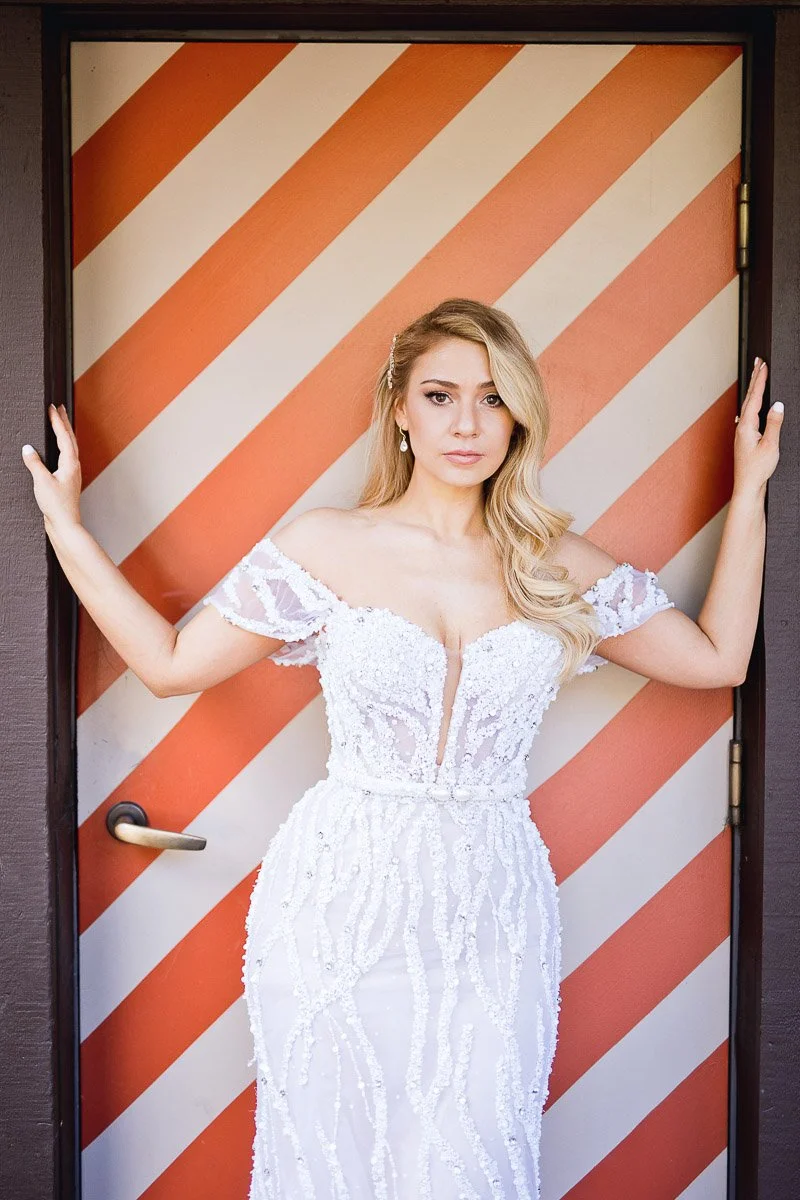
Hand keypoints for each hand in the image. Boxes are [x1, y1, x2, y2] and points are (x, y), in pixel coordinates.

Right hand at [21, 403, 82, 527]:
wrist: (65, 524)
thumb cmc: (57, 506)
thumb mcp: (41, 482)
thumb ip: (34, 463)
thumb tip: (28, 449)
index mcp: (70, 463)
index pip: (64, 436)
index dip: (57, 421)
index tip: (52, 407)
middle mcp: (74, 466)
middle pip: (70, 439)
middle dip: (64, 422)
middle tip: (60, 408)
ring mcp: (72, 473)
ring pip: (70, 447)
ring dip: (65, 433)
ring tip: (60, 423)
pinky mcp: (67, 480)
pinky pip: (66, 457)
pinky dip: (62, 446)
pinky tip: (57, 450)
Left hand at [733, 357, 782, 498]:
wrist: (748, 487)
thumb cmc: (758, 470)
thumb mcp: (771, 446)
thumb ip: (774, 424)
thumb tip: (777, 405)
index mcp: (747, 426)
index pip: (755, 397)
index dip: (760, 380)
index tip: (763, 365)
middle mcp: (741, 427)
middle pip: (749, 397)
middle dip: (755, 378)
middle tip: (758, 362)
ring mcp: (741, 432)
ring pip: (747, 404)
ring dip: (753, 389)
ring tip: (757, 375)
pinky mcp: (744, 438)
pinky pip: (748, 414)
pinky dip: (752, 402)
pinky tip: (751, 404)